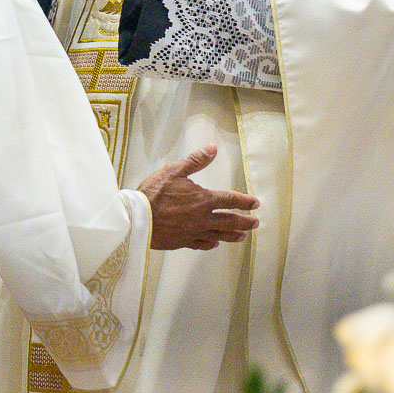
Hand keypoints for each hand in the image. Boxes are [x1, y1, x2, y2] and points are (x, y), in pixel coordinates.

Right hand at [138, 145, 259, 250]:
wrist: (138, 219)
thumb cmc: (154, 193)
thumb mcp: (174, 170)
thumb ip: (195, 160)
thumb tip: (213, 149)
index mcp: (203, 199)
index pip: (230, 200)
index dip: (244, 201)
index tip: (255, 203)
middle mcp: (202, 218)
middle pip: (229, 221)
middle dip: (245, 221)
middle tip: (255, 223)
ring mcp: (193, 232)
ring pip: (219, 234)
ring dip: (233, 235)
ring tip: (243, 236)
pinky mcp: (183, 241)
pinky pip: (201, 244)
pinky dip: (211, 244)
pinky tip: (215, 244)